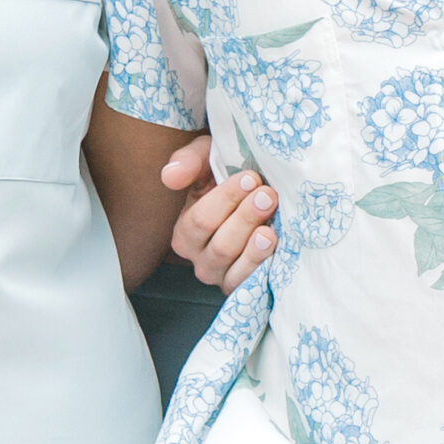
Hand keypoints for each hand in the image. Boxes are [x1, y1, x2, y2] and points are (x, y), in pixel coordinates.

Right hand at [164, 133, 278, 292]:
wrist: (259, 194)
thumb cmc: (227, 175)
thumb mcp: (206, 159)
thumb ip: (188, 162)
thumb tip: (170, 176)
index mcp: (185, 232)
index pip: (201, 220)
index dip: (226, 198)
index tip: (250, 178)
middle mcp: (200, 259)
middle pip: (220, 245)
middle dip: (245, 218)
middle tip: (267, 195)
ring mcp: (222, 275)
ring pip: (234, 263)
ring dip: (254, 244)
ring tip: (270, 225)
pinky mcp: (244, 284)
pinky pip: (248, 280)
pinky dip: (260, 262)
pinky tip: (272, 242)